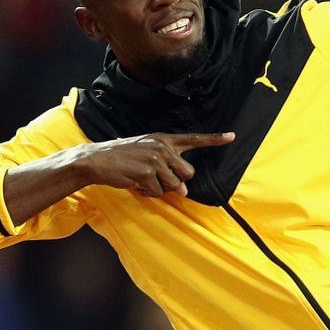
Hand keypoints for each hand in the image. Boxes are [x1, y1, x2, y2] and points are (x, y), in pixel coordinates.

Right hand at [80, 131, 234, 196]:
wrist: (96, 159)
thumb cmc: (123, 158)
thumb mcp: (148, 156)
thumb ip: (169, 169)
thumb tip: (184, 191)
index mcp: (164, 139)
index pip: (193, 139)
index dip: (214, 139)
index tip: (232, 136)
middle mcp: (162, 147)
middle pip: (188, 173)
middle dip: (176, 181)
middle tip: (156, 178)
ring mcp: (155, 159)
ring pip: (174, 186)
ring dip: (159, 189)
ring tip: (142, 179)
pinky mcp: (147, 172)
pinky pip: (159, 192)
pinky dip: (148, 193)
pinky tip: (136, 183)